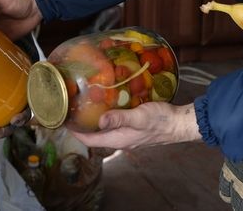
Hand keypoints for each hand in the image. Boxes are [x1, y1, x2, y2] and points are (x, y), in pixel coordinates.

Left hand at [69, 102, 200, 149]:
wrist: (179, 123)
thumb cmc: (161, 120)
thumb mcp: (139, 117)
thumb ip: (119, 118)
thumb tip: (99, 120)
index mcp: (118, 139)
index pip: (90, 140)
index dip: (75, 132)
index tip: (63, 121)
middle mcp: (120, 138)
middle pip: (95, 135)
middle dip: (82, 125)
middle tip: (71, 109)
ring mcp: (127, 134)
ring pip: (104, 129)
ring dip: (93, 120)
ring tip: (84, 104)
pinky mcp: (133, 127)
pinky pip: (114, 123)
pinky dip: (106, 115)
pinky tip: (106, 103)